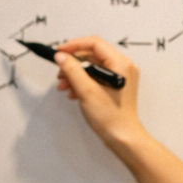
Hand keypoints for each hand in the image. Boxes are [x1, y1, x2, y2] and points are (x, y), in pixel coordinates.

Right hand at [53, 36, 144, 151]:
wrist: (122, 138)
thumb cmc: (113, 118)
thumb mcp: (87, 91)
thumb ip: (72, 70)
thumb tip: (62, 57)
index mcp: (121, 64)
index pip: (94, 44)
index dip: (74, 45)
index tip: (60, 51)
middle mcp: (122, 68)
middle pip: (93, 54)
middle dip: (73, 63)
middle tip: (60, 70)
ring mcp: (119, 77)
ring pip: (92, 66)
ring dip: (75, 74)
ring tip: (64, 84)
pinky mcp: (114, 86)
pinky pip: (95, 76)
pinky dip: (82, 82)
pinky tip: (73, 91)